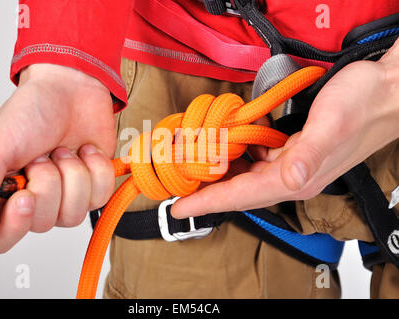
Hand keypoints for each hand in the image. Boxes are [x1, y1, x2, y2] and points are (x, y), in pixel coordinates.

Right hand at [0, 64, 115, 252]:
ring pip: (74, 215)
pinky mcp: (93, 187)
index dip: (15, 225)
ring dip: (73, 175)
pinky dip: (96, 169)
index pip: (0, 238)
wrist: (71, 88)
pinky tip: (85, 150)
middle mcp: (34, 201)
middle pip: (43, 224)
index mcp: (1, 193)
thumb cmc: (29, 112)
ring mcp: (66, 196)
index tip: (26, 196)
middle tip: (42, 154)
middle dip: (48, 182)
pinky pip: (100, 197)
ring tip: (63, 150)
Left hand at [171, 39, 398, 217]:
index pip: (242, 195)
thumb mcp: (333, 126)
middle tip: (175, 187)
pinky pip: (256, 159)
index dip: (208, 202)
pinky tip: (223, 146)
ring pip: (245, 175)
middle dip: (206, 191)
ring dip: (218, 174)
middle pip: (238, 190)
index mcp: (296, 177)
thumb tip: (290, 177)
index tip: (178, 208)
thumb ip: (310, 153)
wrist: (386, 92)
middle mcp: (291, 175)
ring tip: (189, 169)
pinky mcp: (292, 150)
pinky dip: (236, 155)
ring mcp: (292, 164)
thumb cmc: (362, 106)